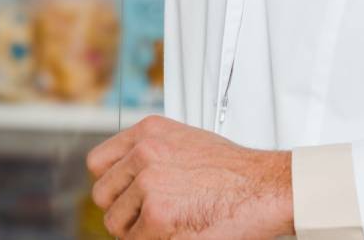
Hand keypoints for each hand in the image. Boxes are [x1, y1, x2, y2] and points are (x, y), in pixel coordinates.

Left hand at [87, 116, 291, 239]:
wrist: (265, 187)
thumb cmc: (235, 171)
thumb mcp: (185, 142)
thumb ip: (152, 155)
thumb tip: (129, 178)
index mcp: (147, 132)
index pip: (98, 163)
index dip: (111, 185)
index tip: (122, 196)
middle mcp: (143, 153)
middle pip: (103, 195)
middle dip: (122, 211)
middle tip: (146, 219)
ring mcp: (148, 183)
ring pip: (116, 223)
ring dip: (136, 231)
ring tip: (165, 227)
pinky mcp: (158, 215)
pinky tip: (177, 232)